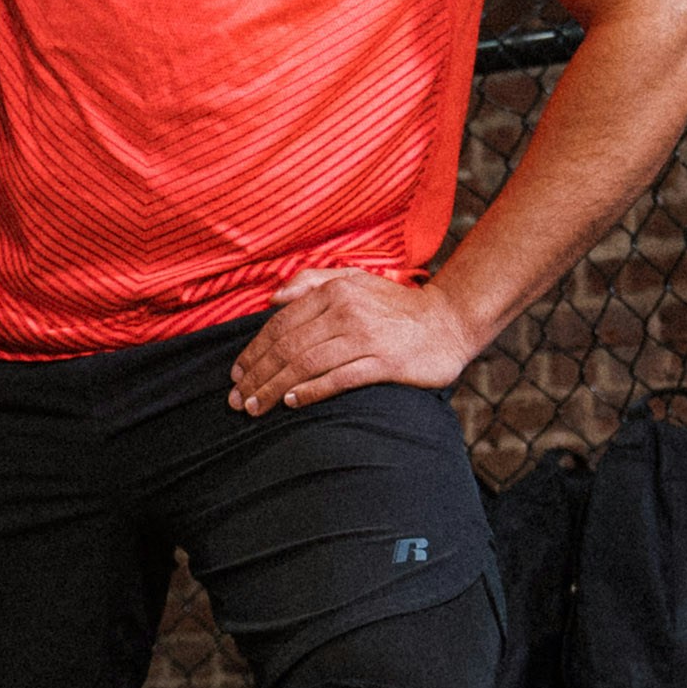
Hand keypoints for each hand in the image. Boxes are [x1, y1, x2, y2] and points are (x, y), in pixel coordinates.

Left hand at [228, 269, 486, 413]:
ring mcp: (367, 337)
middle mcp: (347, 311)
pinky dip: (311, 391)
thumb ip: (312, 281)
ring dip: (274, 388)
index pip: (281, 324)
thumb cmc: (397, 306)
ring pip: (307, 364)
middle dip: (257, 376)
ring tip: (255, 407)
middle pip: (288, 347)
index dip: (254, 351)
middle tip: (237, 400)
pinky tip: (291, 402)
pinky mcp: (385, 362)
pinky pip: (339, 379)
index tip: (236, 375)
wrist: (450, 322)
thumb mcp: (355, 280)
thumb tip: (272, 296)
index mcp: (335, 292)